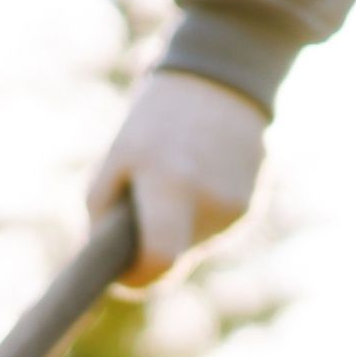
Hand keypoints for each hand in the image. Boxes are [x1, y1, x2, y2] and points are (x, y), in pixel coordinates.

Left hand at [86, 69, 266, 286]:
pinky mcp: (252, 204)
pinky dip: (200, 215)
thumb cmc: (155, 118)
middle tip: (142, 216)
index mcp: (170, 184)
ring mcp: (236, 204)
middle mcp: (210, 200)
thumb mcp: (116, 157)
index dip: (137, 279)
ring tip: (176, 178)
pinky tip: (200, 175)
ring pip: (195, 245)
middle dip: (154, 249)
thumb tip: (109, 262)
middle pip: (175, 258)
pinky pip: (215, 229)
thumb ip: (103, 212)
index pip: (158, 261)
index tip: (123, 276)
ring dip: (178, 227)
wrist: (221, 77)